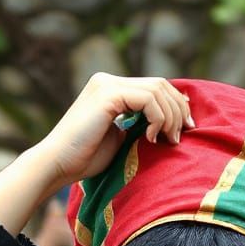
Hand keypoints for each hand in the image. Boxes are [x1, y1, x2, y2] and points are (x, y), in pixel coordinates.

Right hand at [37, 74, 192, 195]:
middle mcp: (109, 81)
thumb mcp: (120, 137)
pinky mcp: (108, 95)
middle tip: (181, 136)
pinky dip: (157, 118)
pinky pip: (148, 99)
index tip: (186, 128)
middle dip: (179, 110)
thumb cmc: (85, 159)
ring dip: (171, 116)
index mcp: (111, 89)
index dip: (176, 104)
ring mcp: (107, 85)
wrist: (58, 164)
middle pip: (161, 84)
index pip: (155, 86)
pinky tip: (150, 137)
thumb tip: (168, 123)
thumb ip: (139, 124)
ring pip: (158, 89)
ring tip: (168, 140)